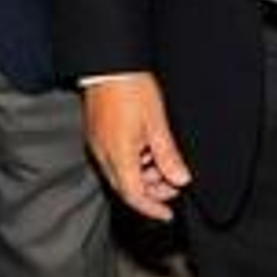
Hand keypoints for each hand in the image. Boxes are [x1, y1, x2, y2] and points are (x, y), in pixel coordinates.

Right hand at [83, 73, 190, 220]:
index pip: (134, 195)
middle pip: (125, 187)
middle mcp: (103, 153)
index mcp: (118, 154)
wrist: (108, 62)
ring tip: (162, 164)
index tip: (167, 213)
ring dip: (142, 175)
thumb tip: (180, 179)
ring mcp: (97, 142)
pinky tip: (146, 150)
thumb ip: (168, 155)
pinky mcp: (95, 133)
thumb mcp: (157, 123)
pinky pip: (113, 158)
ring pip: (119, 173)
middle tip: (172, 185)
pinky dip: (131, 162)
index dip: (152, 208)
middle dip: (150, 191)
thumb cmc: (130, 87)